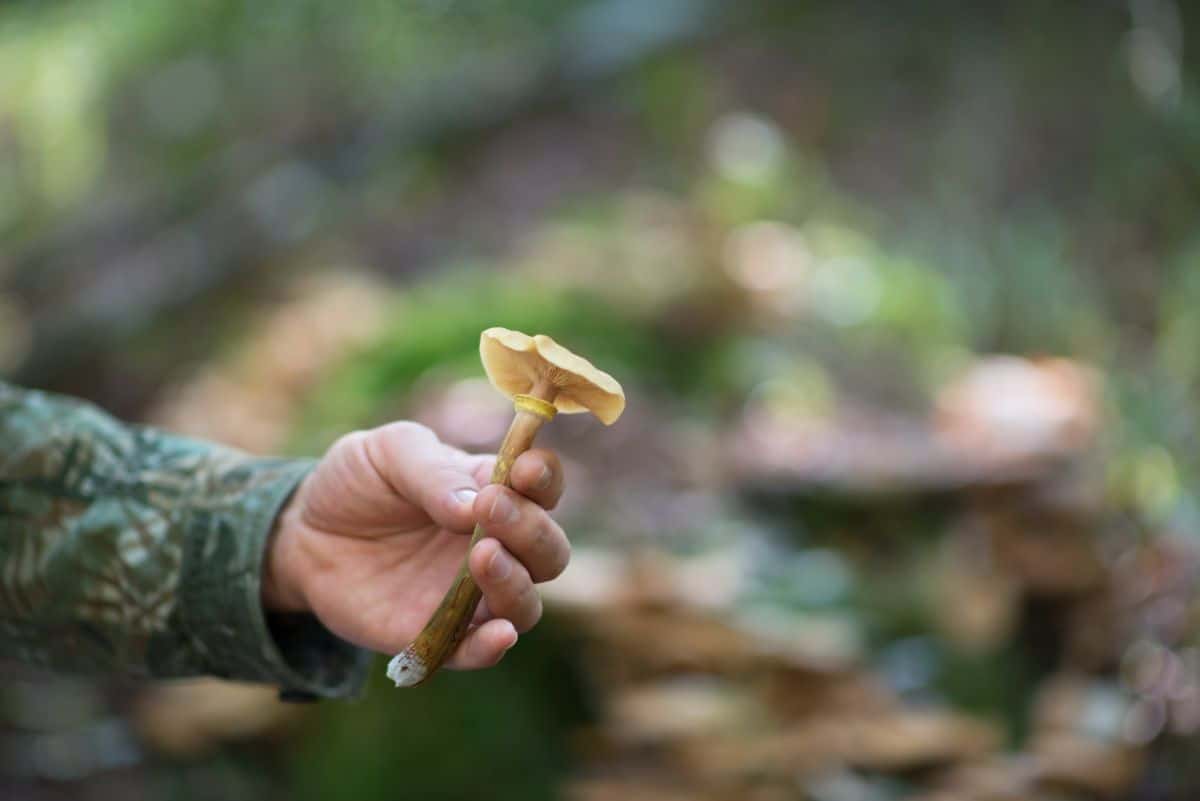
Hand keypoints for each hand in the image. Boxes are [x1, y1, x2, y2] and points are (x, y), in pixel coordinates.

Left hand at [262, 421, 567, 670]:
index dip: (545, 479)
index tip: (525, 471)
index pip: (543, 487)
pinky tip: (498, 635)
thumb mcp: (388, 453)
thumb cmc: (357, 482)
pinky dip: (494, 647)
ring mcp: (470, 594)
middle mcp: (494, 544)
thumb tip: (473, 506)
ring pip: (526, 603)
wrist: (304, 535)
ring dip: (516, 582)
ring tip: (482, 557)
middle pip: (547, 550)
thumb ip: (432, 471)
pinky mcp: (438, 635)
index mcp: (493, 491)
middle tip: (489, 510)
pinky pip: (479, 651)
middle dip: (530, 530)